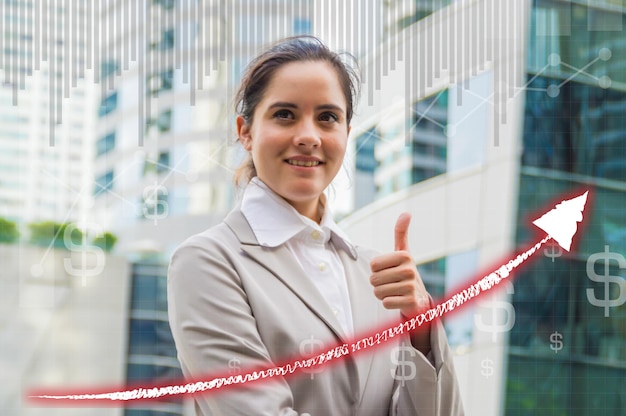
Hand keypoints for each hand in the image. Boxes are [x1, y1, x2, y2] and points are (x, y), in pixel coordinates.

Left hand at [369, 212, 431, 353]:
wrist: (420, 297)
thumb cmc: (406, 272)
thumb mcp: (403, 252)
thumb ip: (401, 233)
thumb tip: (406, 213)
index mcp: (404, 256)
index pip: (373, 265)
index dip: (377, 270)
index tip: (389, 270)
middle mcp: (409, 270)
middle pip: (374, 279)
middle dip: (378, 283)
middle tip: (392, 283)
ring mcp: (411, 287)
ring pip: (378, 292)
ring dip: (383, 293)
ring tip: (395, 291)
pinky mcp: (410, 302)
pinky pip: (386, 303)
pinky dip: (389, 303)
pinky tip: (399, 300)